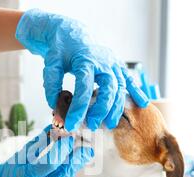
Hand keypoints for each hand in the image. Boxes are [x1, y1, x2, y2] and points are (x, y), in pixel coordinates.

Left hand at [16, 9, 149, 131]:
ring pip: (120, 88)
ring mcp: (113, 64)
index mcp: (85, 61)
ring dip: (116, 107)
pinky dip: (137, 92)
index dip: (78, 108)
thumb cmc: (62, 51)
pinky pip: (130, 80)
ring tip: (108, 124)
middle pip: (109, 88)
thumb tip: (55, 105)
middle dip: (102, 109)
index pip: (84, 88)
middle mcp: (103, 62)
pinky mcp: (118, 66)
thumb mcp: (51, 64)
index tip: (70, 124)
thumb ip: (51, 84)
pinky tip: (142, 104)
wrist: (73, 35)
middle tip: (91, 125)